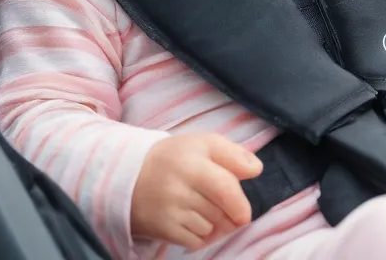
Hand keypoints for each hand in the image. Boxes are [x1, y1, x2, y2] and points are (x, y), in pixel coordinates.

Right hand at [131, 134, 262, 248]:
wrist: (128, 175)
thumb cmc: (175, 158)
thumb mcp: (203, 144)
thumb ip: (233, 154)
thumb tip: (256, 169)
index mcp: (192, 162)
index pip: (225, 188)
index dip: (240, 204)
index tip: (244, 212)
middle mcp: (179, 187)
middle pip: (221, 212)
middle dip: (229, 214)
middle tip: (222, 205)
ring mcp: (169, 210)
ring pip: (210, 228)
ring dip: (214, 224)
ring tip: (201, 208)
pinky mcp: (162, 228)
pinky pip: (196, 241)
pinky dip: (201, 235)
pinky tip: (193, 221)